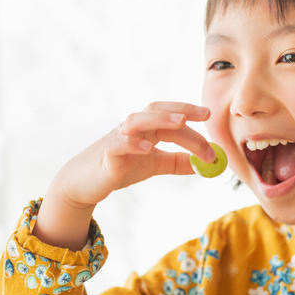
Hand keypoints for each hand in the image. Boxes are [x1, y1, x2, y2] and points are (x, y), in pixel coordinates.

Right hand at [34, 102, 213, 249]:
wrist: (86, 183)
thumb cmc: (120, 168)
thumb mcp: (154, 165)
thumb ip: (177, 162)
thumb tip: (205, 164)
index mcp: (145, 128)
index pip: (169, 115)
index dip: (188, 112)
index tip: (209, 115)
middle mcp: (132, 127)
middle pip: (157, 112)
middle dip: (180, 111)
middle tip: (204, 117)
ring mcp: (118, 138)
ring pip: (138, 121)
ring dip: (160, 119)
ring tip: (180, 122)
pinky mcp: (106, 155)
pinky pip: (119, 145)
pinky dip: (134, 143)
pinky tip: (148, 148)